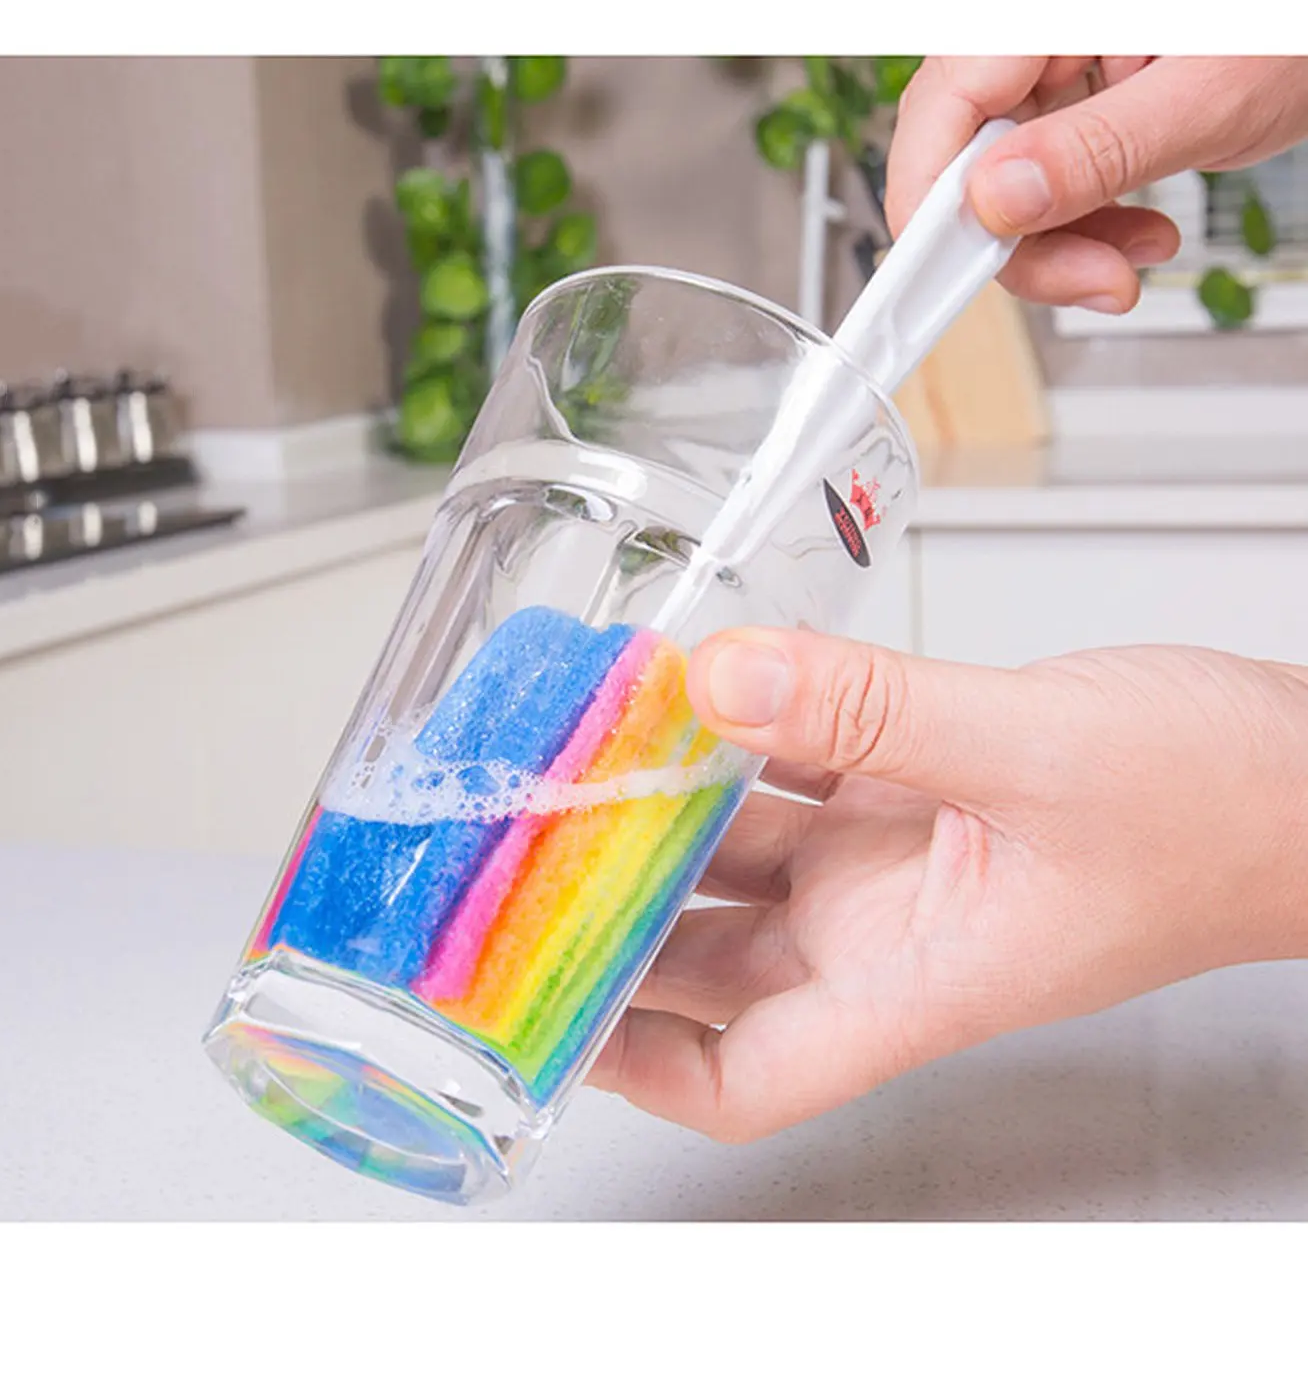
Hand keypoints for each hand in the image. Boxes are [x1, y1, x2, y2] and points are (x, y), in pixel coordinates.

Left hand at [587, 631, 1307, 1142]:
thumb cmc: (1228, 812)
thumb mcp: (1037, 752)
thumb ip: (870, 711)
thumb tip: (721, 678)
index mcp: (915, 982)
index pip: (743, 1077)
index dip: (635, 1058)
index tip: (547, 1002)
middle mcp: (885, 933)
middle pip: (707, 956)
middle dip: (616, 904)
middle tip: (526, 835)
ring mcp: (891, 861)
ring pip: (737, 850)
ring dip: (665, 804)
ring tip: (580, 745)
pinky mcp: (907, 791)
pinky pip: (789, 770)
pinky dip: (735, 733)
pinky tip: (689, 685)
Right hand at [884, 56, 1307, 311]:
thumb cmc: (1300, 19)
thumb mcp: (1208, 92)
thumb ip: (1097, 149)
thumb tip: (995, 201)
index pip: (943, 107)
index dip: (933, 206)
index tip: (941, 284)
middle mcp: (1033, 24)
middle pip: (963, 153)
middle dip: (1016, 239)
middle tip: (1087, 281)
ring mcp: (1050, 56)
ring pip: (999, 177)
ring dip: (1057, 243)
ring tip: (1128, 261)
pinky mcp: (1072, 90)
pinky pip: (1040, 171)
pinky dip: (1081, 221)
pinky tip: (1134, 231)